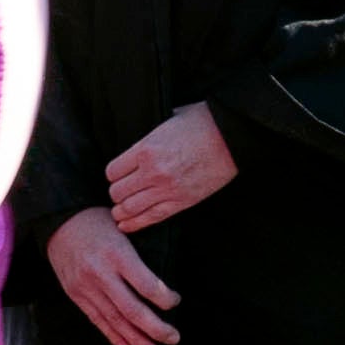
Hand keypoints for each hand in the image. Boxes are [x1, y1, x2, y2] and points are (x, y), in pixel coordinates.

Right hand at [47, 206, 180, 344]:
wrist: (59, 220)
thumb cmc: (98, 220)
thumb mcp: (123, 227)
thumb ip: (139, 253)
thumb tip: (163, 280)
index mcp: (117, 254)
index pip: (146, 285)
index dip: (165, 298)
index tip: (175, 302)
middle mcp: (100, 274)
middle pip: (131, 309)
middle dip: (155, 328)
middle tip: (174, 338)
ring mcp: (85, 287)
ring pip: (114, 320)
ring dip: (136, 340)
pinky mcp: (75, 295)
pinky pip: (97, 319)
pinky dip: (113, 336)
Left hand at [101, 102, 237, 230]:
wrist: (231, 137)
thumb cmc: (202, 122)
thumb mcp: (168, 120)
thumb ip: (150, 136)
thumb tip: (139, 143)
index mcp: (146, 149)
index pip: (112, 171)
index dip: (114, 174)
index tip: (118, 174)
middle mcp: (153, 172)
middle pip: (117, 192)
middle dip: (116, 192)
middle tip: (120, 191)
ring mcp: (167, 189)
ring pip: (129, 208)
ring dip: (121, 211)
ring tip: (120, 210)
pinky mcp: (181, 202)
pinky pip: (151, 218)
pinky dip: (134, 224)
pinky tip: (126, 224)